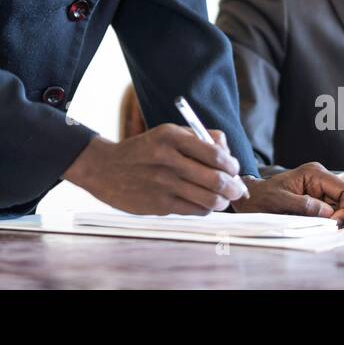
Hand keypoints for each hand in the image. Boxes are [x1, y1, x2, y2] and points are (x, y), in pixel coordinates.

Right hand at [62, 126, 248, 214]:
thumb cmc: (144, 151)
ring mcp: (163, 184)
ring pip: (209, 199)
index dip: (231, 165)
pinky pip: (195, 210)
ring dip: (223, 201)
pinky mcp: (159, 204)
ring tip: (223, 198)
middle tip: (237, 189)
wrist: (106, 169)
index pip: (215, 153)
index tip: (234, 169)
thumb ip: (199, 138)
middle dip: (234, 187)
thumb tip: (228, 154)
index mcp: (171, 136)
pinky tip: (203, 203)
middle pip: (216, 179)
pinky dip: (206, 208)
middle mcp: (167, 159)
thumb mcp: (167, 134)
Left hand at [232, 162, 343, 224]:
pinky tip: (327, 225)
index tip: (336, 225)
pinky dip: (335, 218)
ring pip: (343, 204)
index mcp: (314, 173)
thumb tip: (329, 213)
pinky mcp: (318, 198)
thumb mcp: (280, 202)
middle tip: (333, 229)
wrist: (251, 198)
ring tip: (329, 227)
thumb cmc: (262, 198)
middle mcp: (321, 178)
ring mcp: (321, 188)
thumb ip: (305, 205)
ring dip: (341, 217)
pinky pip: (334, 209)